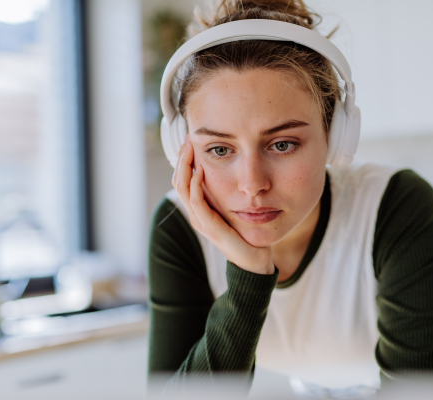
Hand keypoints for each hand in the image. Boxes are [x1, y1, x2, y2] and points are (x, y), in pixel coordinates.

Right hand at [172, 136, 274, 274]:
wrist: (254, 260)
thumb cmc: (246, 233)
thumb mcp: (234, 206)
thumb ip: (227, 191)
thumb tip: (230, 167)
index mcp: (200, 208)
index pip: (183, 180)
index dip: (184, 160)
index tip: (191, 139)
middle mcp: (196, 214)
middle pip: (179, 181)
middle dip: (182, 158)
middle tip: (188, 138)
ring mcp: (201, 221)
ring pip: (183, 189)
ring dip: (185, 167)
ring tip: (190, 149)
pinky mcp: (209, 227)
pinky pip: (196, 203)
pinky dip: (196, 186)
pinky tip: (201, 172)